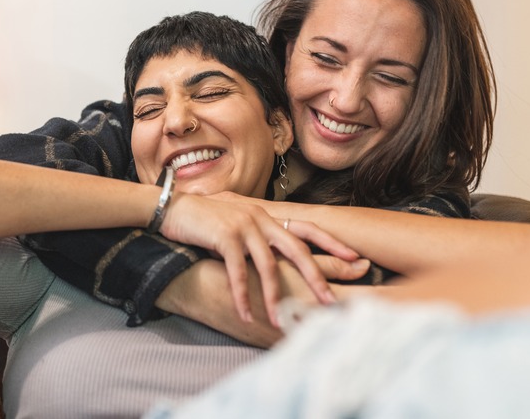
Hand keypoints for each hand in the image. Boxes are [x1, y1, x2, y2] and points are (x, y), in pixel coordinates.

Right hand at [160, 191, 362, 325]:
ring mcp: (244, 227)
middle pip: (298, 250)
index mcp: (268, 217)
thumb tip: (275, 261)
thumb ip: (259, 238)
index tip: (355, 259)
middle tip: (330, 302)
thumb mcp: (239, 225)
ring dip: (274, 297)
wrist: (174, 207)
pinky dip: (242, 295)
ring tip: (280, 321)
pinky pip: (238, 271)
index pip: (308, 229)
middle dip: (316, 277)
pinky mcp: (224, 236)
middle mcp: (261, 219)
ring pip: (268, 266)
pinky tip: (244, 313)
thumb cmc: (206, 220)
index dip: (333, 243)